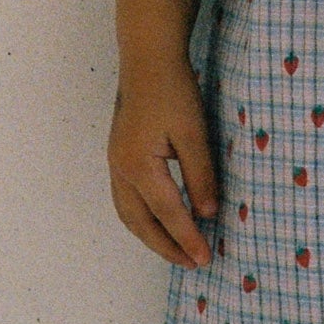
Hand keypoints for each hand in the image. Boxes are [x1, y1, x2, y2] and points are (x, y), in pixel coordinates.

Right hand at [109, 58, 219, 267]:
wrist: (147, 60)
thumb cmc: (173, 91)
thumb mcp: (194, 132)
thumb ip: (201, 175)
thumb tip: (208, 213)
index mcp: (138, 166)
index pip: (167, 213)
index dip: (187, 238)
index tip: (205, 259)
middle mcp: (120, 170)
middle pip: (141, 223)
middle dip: (166, 247)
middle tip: (193, 263)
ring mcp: (115, 164)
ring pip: (128, 215)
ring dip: (151, 237)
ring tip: (176, 251)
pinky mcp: (118, 157)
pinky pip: (125, 201)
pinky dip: (142, 220)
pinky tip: (158, 222)